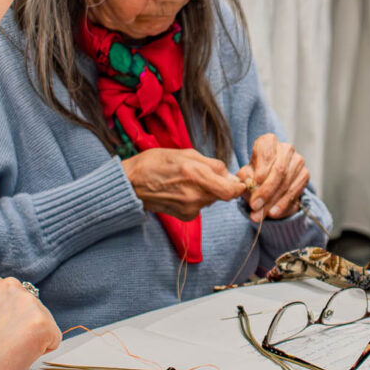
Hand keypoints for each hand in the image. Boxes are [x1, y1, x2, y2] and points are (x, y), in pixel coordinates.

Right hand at [121, 147, 245, 219]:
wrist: (131, 183)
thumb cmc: (156, 162)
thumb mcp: (186, 153)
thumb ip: (212, 165)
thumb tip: (231, 175)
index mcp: (196, 175)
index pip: (230, 191)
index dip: (238, 186)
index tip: (237, 181)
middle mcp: (195, 195)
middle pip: (223, 195)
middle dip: (221, 185)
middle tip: (205, 174)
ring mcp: (189, 209)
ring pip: (211, 199)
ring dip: (208, 191)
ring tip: (188, 180)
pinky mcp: (184, 216)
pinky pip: (200, 206)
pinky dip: (197, 198)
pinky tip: (181, 190)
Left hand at [236, 134, 309, 222]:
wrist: (270, 177)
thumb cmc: (255, 173)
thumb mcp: (245, 173)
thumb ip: (245, 177)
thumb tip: (249, 186)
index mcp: (268, 141)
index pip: (267, 154)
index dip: (261, 171)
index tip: (254, 186)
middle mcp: (286, 149)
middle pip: (279, 170)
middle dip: (266, 191)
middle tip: (255, 206)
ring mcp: (298, 161)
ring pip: (286, 183)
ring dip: (273, 202)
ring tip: (260, 214)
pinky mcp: (305, 174)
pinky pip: (294, 192)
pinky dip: (283, 204)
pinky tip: (273, 213)